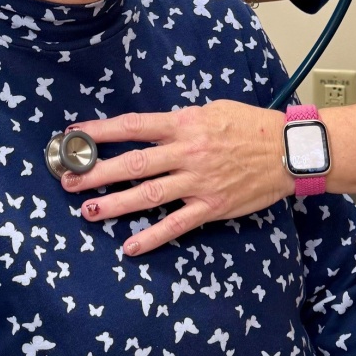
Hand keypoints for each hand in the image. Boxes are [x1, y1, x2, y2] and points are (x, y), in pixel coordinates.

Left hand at [59, 101, 294, 254]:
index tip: (75, 135)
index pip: (133, 126)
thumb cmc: (250, 125)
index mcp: (185, 124)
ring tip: (87, 211)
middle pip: (133, 163)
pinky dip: (152, 237)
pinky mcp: (211, 206)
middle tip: (68, 180)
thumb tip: (152, 128)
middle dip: (97, 172)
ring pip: (148, 195)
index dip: (101, 131)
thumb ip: (181, 120)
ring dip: (115, 204)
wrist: (287, 150)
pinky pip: (176, 224)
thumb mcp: (212, 110)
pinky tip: (130, 246)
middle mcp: (187, 152)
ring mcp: (198, 182)